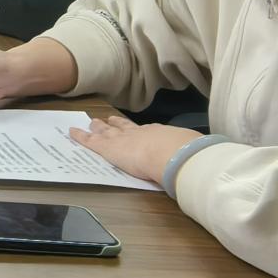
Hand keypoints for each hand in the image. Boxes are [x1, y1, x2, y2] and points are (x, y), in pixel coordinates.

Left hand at [69, 117, 200, 185]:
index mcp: (158, 135)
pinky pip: (90, 141)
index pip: (144, 131)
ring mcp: (122, 139)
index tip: (130, 126)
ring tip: (91, 123)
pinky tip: (72, 132)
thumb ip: (191, 153)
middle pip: (122, 127)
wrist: (172, 154)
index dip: (135, 129)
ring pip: (106, 131)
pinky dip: (80, 136)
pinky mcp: (108, 148)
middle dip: (113, 124)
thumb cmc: (184, 154)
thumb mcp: (189, 151)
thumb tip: (205, 158)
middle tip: (105, 119)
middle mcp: (138, 133)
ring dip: (97, 128)